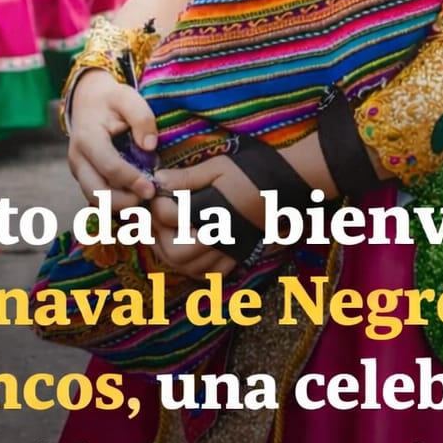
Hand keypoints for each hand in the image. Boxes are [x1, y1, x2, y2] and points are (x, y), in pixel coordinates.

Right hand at [68, 69, 157, 209]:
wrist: (88, 100)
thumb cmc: (111, 100)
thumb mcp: (127, 97)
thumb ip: (141, 117)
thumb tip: (150, 145)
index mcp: (88, 138)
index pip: (109, 166)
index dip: (131, 180)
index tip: (152, 188)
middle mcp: (77, 158)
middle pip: (96, 192)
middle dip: (123, 201)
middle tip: (148, 196)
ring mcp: (78, 170)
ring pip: (94, 199)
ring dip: (119, 204)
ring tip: (143, 197)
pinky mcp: (84, 177)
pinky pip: (97, 196)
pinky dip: (115, 201)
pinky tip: (134, 195)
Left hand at [149, 155, 262, 278]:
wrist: (289, 185)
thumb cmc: (254, 172)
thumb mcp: (219, 167)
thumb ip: (187, 177)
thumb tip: (157, 179)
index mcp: (212, 212)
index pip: (169, 216)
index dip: (156, 204)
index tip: (156, 192)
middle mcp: (219, 237)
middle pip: (175, 252)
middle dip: (158, 235)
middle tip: (154, 218)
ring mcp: (229, 251)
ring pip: (190, 268)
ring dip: (171, 253)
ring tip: (165, 233)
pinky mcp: (239, 256)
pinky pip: (210, 275)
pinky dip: (194, 269)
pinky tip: (188, 251)